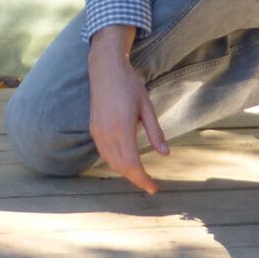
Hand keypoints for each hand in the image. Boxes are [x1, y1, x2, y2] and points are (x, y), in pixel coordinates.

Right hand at [88, 26, 167, 193]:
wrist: (105, 69)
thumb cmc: (129, 85)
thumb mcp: (147, 106)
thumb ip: (155, 132)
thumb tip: (165, 154)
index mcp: (123, 128)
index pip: (132, 164)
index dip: (143, 180)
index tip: (154, 188)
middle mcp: (107, 133)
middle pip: (121, 167)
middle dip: (136, 179)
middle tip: (150, 184)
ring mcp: (97, 132)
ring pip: (111, 163)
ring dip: (125, 172)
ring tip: (140, 175)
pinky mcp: (93, 129)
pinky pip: (104, 154)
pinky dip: (115, 163)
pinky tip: (125, 161)